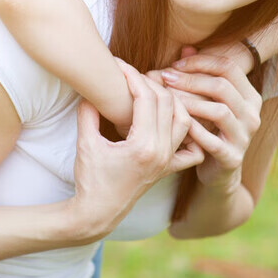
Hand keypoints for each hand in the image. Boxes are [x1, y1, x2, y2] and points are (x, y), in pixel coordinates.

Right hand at [70, 62, 201, 239]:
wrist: (97, 213)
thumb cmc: (90, 179)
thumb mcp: (85, 143)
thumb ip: (89, 112)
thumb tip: (91, 87)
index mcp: (142, 146)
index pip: (146, 98)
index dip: (132, 76)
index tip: (119, 65)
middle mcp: (161, 152)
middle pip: (168, 102)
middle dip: (151, 82)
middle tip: (133, 74)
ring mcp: (168, 161)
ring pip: (184, 119)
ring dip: (172, 100)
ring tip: (152, 91)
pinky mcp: (168, 168)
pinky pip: (192, 148)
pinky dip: (189, 132)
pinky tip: (172, 121)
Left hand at [160, 49, 262, 188]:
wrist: (217, 171)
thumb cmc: (208, 128)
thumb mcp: (206, 100)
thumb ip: (199, 74)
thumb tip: (186, 47)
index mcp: (250, 96)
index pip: (228, 67)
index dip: (200, 62)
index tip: (174, 66)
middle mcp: (252, 115)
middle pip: (222, 87)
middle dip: (190, 80)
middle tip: (165, 78)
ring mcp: (245, 137)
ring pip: (219, 111)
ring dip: (189, 102)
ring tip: (167, 99)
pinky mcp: (232, 157)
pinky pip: (211, 141)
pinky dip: (192, 130)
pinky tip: (174, 123)